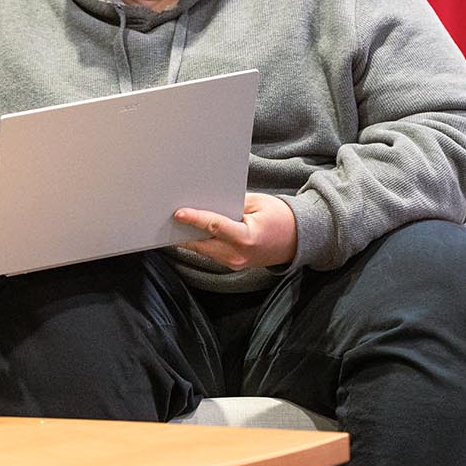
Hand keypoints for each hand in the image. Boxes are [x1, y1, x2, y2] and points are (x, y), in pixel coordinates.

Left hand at [174, 192, 297, 270]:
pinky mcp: (233, 264)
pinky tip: (191, 232)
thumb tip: (208, 201)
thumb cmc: (280, 218)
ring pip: (203, 251)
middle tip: (168, 219)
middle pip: (201, 244)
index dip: (194, 219)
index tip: (178, 213)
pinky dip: (201, 243)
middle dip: (183, 232)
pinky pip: (211, 253)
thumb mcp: (258, 203)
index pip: (214, 227)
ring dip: (189, 239)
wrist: (298, 240)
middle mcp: (238, 255)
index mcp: (246, 238)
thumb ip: (232, 204)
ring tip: (175, 224)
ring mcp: (234, 263)